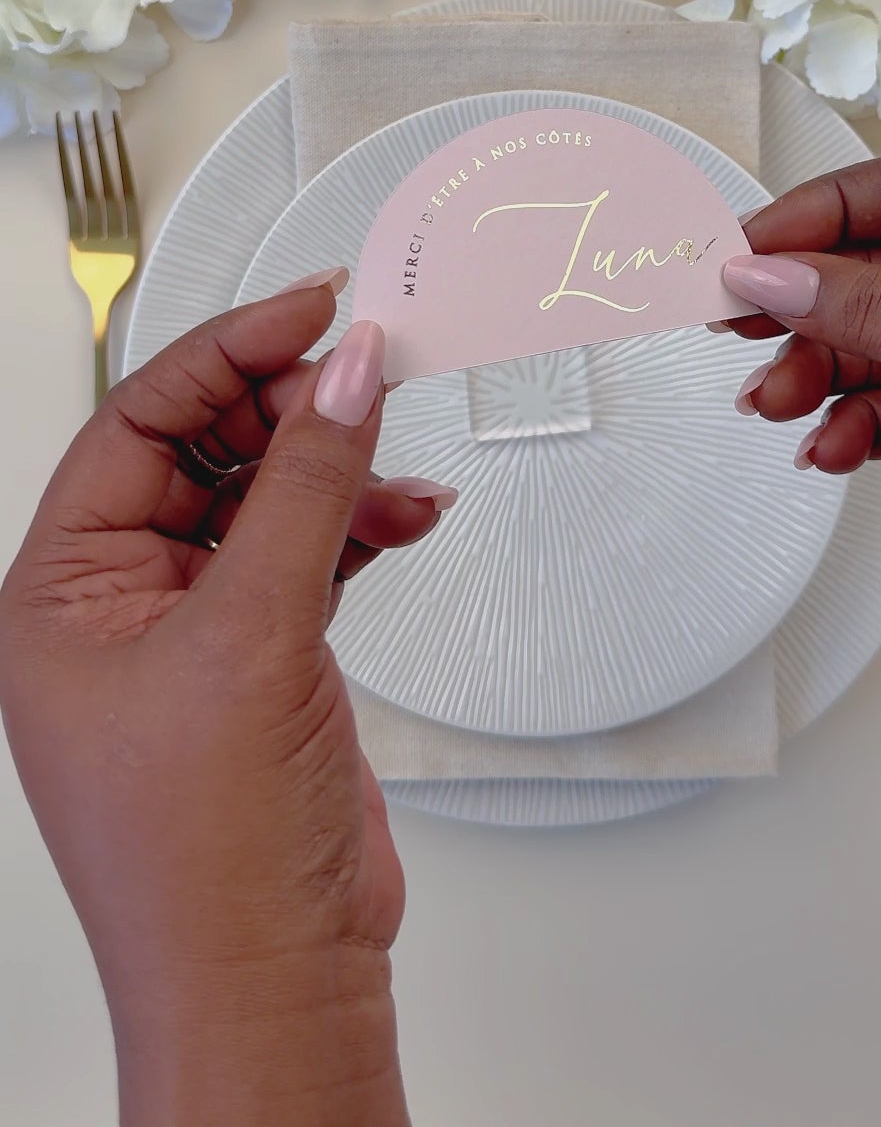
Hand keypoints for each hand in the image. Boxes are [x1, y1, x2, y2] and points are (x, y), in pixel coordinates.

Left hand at [0, 273, 452, 1126]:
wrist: (273, 983)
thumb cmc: (207, 863)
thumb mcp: (252, 637)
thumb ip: (307, 487)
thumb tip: (346, 373)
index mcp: (60, 593)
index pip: (138, 422)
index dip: (227, 353)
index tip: (312, 310)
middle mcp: (116, 606)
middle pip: (201, 451)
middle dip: (288, 409)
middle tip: (364, 372)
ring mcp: (191, 635)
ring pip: (262, 500)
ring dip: (335, 469)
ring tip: (394, 450)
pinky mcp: (260, 663)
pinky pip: (305, 555)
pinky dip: (358, 527)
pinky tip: (407, 512)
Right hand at [719, 153, 880, 621]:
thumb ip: (878, 305)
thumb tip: (779, 270)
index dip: (829, 210)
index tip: (758, 242)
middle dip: (809, 300)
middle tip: (741, 317)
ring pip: (878, 347)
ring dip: (816, 374)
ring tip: (776, 398)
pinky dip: (852, 430)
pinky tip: (831, 446)